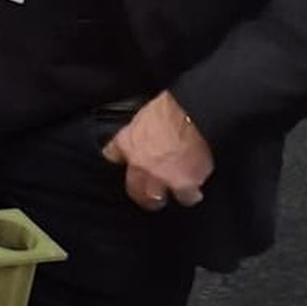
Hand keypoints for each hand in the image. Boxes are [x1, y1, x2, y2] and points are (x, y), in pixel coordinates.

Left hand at [102, 91, 212, 210]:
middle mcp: (140, 164)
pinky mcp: (184, 184)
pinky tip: (194, 194)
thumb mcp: (146, 113)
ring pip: (155, 198)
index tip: (123, 163)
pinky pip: (186, 197)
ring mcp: (161, 177)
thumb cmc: (172, 107)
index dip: (119, 159)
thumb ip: (142, 126)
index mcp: (128, 142)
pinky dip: (191, 195)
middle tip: (147, 196)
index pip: (113, 154)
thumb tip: (146, 127)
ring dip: (162, 198)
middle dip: (140, 194)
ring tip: (168, 196)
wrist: (193, 114)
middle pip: (134, 189)